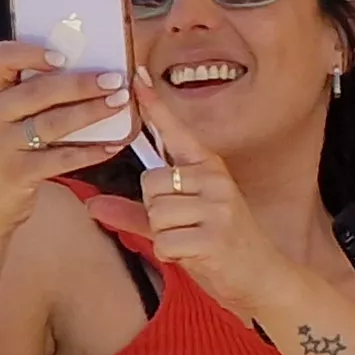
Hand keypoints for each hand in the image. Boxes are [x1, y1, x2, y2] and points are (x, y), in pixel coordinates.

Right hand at [0, 42, 134, 235]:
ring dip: (91, 111)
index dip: (30, 52)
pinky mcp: (16, 173)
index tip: (64, 55)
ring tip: (120, 102)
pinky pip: (60, 159)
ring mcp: (0, 145)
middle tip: (115, 79)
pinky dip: (90, 151)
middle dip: (81, 83)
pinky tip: (114, 145)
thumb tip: (95, 72)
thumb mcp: (10, 119)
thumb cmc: (9, 152)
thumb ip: (37, 96)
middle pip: (37, 90)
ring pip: (52, 123)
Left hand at [79, 74, 294, 311]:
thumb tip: (91, 204)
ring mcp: (218, 207)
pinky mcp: (215, 236)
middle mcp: (215, 181)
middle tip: (185, 227)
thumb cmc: (219, 247)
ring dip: (164, 235)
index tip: (137, 76)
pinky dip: (172, 254)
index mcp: (208, 169)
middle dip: (156, 211)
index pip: (176, 133)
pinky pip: (165, 240)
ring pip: (156, 212)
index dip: (155, 106)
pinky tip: (195, 256)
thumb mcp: (177, 225)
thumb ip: (133, 213)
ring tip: (192, 241)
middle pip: (151, 183)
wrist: (262, 278)